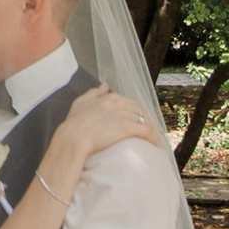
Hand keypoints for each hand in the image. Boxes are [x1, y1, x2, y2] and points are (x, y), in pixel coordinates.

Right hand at [51, 87, 166, 175]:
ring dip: (150, 127)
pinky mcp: (128, 128)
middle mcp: (119, 104)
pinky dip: (153, 136)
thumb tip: (105, 85)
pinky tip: (155, 143)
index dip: (134, 110)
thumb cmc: (74, 123)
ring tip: (152, 137)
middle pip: (139, 109)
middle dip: (145, 118)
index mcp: (109, 97)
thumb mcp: (80, 103)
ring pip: (144, 119)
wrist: (73, 138)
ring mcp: (124, 115)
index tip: (136, 119)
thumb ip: (94, 93)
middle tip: (147, 129)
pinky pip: (146, 131)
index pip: (128, 101)